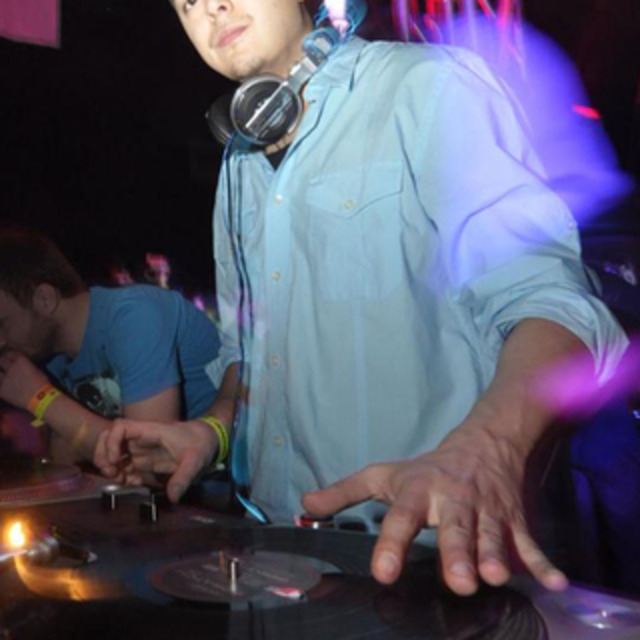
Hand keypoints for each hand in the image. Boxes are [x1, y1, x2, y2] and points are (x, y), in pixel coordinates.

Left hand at [0, 349, 49, 409]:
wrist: (40, 398)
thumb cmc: (42, 383)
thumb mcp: (37, 370)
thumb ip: (28, 366)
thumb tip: (25, 366)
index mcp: (21, 361)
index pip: (11, 353)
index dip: (10, 355)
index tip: (11, 357)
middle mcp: (10, 368)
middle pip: (1, 360)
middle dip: (3, 361)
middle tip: (4, 364)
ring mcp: (4, 379)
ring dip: (1, 373)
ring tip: (3, 375)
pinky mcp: (1, 390)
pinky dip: (1, 385)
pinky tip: (5, 387)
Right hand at [93, 419, 217, 501]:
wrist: (208, 441)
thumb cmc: (201, 443)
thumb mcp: (195, 460)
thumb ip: (183, 477)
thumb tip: (172, 497)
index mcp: (151, 431)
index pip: (121, 427)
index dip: (111, 441)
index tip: (115, 459)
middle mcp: (141, 440)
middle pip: (109, 439)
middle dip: (103, 455)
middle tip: (111, 473)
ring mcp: (142, 451)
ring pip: (114, 455)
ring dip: (111, 468)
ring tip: (119, 480)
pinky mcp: (145, 463)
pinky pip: (126, 468)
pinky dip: (123, 476)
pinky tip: (130, 484)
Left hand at [302, 421, 567, 595]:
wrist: (482, 443)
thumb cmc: (426, 468)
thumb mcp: (383, 476)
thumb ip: (344, 493)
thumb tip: (304, 505)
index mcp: (418, 492)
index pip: (401, 517)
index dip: (391, 543)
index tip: (383, 572)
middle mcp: (453, 501)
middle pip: (454, 527)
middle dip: (457, 552)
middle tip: (459, 581)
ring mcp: (486, 510)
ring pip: (491, 534)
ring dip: (496, 555)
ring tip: (498, 577)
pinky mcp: (512, 519)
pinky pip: (529, 541)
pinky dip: (543, 562)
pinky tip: (556, 584)